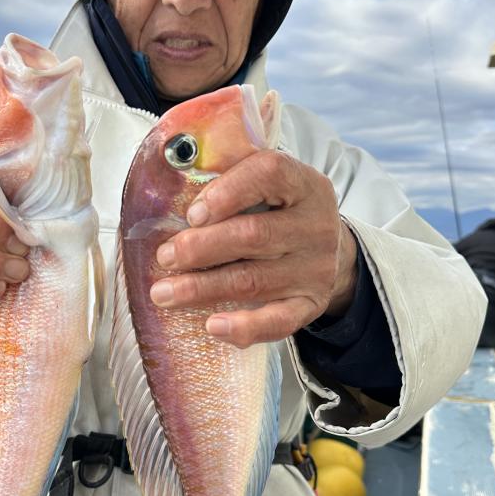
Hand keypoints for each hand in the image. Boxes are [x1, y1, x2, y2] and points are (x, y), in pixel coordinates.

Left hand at [149, 150, 357, 347]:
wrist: (331, 251)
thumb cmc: (282, 211)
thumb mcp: (270, 183)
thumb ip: (230, 171)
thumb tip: (174, 167)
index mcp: (303, 184)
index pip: (270, 174)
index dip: (227, 191)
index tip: (192, 213)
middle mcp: (315, 226)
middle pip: (254, 235)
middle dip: (201, 248)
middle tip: (165, 257)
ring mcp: (315, 269)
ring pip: (254, 280)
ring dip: (202, 289)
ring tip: (164, 293)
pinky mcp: (310, 305)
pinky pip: (278, 322)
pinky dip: (244, 327)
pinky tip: (212, 326)